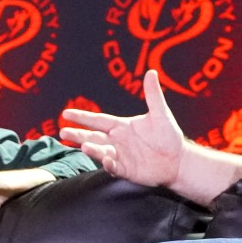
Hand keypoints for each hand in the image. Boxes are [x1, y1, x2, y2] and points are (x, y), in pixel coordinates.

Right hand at [59, 69, 185, 188]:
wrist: (178, 160)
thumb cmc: (169, 135)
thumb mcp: (161, 114)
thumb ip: (153, 95)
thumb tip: (151, 72)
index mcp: (121, 126)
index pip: (98, 120)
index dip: (82, 117)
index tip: (66, 114)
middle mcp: (117, 141)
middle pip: (93, 137)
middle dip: (78, 135)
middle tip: (62, 133)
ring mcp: (120, 156)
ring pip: (100, 152)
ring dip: (91, 149)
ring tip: (83, 146)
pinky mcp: (126, 170)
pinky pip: (114, 167)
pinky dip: (109, 164)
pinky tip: (107, 160)